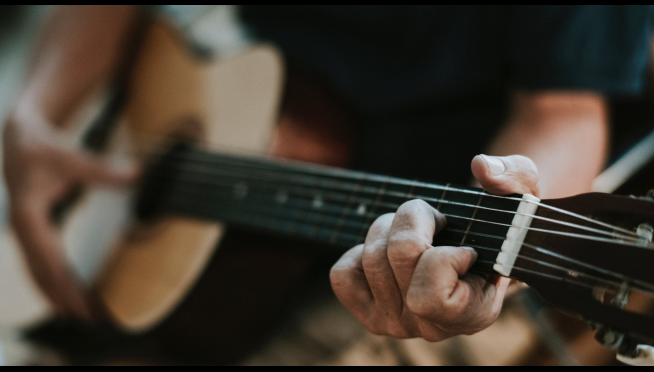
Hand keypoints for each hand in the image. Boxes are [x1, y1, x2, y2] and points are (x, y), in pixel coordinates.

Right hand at [3, 113, 137, 321]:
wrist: (20, 137)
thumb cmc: (43, 147)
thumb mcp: (71, 156)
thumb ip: (102, 169)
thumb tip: (138, 175)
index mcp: (28, 216)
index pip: (48, 260)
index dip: (65, 284)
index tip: (82, 302)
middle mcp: (23, 228)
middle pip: (41, 273)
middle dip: (62, 298)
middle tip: (87, 320)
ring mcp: (27, 231)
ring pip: (38, 272)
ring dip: (57, 294)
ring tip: (80, 316)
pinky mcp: (35, 230)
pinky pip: (43, 262)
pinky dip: (55, 280)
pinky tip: (70, 292)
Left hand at [330, 154, 538, 340]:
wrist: (471, 253)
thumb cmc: (498, 230)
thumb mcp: (521, 200)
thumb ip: (516, 178)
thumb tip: (482, 168)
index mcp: (475, 313)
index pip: (429, 295)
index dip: (443, 258)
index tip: (466, 247)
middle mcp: (431, 328)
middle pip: (397, 256)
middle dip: (414, 218)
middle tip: (436, 221)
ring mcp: (395, 324)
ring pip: (371, 257)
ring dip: (389, 227)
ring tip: (416, 232)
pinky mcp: (366, 313)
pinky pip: (343, 274)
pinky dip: (359, 253)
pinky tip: (388, 254)